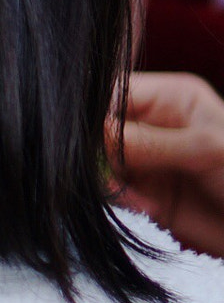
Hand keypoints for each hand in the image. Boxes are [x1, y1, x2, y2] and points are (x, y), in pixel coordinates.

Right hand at [112, 71, 223, 256]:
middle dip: (104, 153)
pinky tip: (148, 209)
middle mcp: (150, 124)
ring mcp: (144, 159)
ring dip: (111, 182)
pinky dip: (121, 201)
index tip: (100, 141)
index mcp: (169, 98)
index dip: (98, 114)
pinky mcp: (141, 192)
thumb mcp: (207, 150)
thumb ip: (151, 141)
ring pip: (98, 162)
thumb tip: (97, 133)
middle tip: (121, 176)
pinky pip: (111, 191)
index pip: (114, 93)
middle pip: (98, 128)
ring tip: (143, 200)